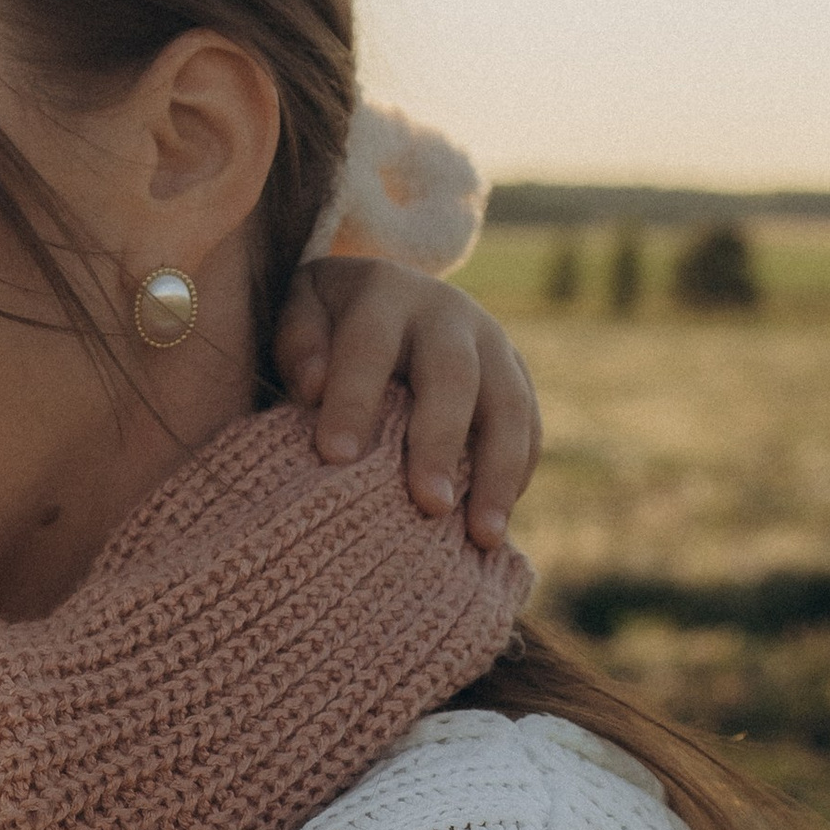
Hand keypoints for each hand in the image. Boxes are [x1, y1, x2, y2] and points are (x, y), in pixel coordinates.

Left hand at [273, 258, 539, 551]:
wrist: (387, 294)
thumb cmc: (328, 324)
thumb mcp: (301, 312)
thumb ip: (300, 345)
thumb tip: (312, 387)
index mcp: (385, 293)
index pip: (370, 344)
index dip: (354, 398)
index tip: (335, 457)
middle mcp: (448, 314)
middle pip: (453, 376)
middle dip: (441, 441)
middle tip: (430, 505)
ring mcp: (492, 344)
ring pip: (509, 405)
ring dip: (499, 472)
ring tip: (483, 536)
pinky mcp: (516, 376)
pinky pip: (529, 425)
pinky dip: (518, 474)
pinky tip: (495, 525)